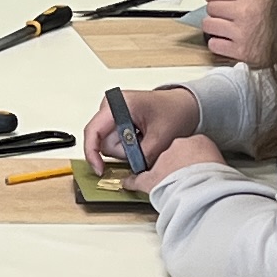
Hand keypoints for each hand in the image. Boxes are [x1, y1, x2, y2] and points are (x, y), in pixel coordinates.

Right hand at [83, 85, 199, 171]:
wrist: (183, 105)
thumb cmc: (175, 112)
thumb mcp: (161, 138)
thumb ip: (142, 156)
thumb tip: (130, 172)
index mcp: (120, 104)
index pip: (93, 131)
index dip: (93, 153)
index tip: (100, 170)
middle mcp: (111, 107)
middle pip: (104, 142)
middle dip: (123, 152)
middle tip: (145, 145)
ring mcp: (112, 114)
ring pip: (109, 145)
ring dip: (127, 150)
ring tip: (146, 139)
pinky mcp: (116, 121)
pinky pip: (115, 142)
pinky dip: (128, 147)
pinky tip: (142, 138)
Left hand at [131, 136, 223, 191]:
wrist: (204, 187)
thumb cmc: (216, 178)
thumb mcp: (222, 165)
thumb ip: (214, 164)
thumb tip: (217, 173)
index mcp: (196, 141)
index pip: (191, 147)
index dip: (192, 158)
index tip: (195, 165)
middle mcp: (177, 147)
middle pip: (172, 154)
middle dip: (176, 165)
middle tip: (183, 176)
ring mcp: (162, 161)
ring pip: (157, 166)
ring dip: (161, 174)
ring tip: (168, 185)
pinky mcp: (150, 178)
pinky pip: (137, 179)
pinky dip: (133, 182)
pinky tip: (129, 183)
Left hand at [202, 0, 269, 61]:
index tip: (215, 1)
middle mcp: (244, 12)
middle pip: (210, 8)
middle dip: (215, 13)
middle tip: (225, 18)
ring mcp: (241, 32)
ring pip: (208, 25)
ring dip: (214, 29)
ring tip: (225, 30)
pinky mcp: (241, 51)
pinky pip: (214, 44)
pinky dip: (218, 44)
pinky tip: (227, 42)